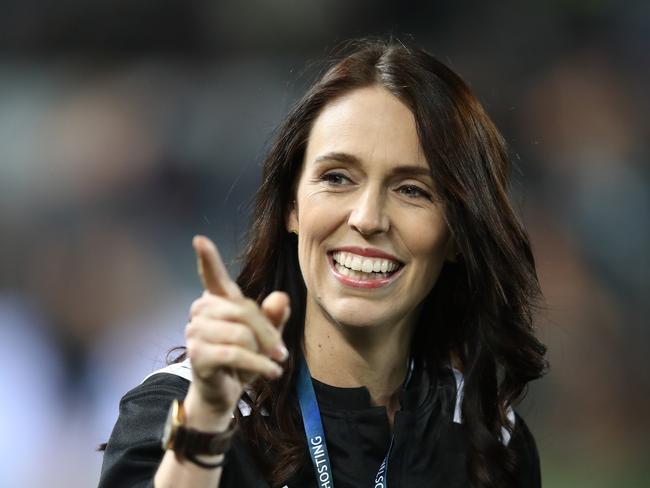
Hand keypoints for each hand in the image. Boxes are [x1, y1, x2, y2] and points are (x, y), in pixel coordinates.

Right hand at [184, 235, 289, 418]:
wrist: (224, 394)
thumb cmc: (243, 360)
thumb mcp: (265, 337)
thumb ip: (274, 316)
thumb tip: (280, 297)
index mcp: (217, 300)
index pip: (212, 276)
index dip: (207, 259)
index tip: (200, 240)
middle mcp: (201, 311)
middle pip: (244, 310)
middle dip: (267, 333)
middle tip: (281, 352)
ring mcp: (195, 332)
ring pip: (241, 333)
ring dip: (262, 352)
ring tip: (271, 364)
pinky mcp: (197, 355)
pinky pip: (235, 354)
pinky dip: (258, 365)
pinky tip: (271, 373)